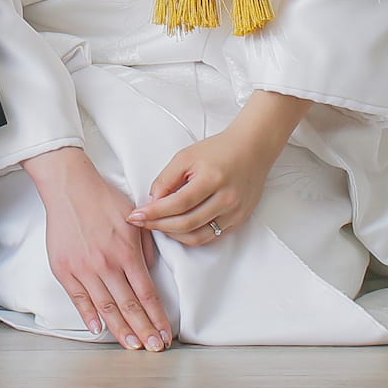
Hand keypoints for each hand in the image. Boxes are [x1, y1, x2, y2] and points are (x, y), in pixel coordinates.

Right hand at [22, 147, 170, 349]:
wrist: (69, 187)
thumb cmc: (103, 199)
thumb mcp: (134, 220)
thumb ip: (145, 248)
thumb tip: (149, 272)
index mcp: (127, 252)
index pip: (147, 294)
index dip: (157, 317)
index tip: (165, 333)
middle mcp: (106, 264)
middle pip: (129, 306)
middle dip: (144, 330)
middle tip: (154, 348)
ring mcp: (84, 268)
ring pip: (106, 307)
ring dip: (121, 330)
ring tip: (132, 346)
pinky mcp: (65, 269)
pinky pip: (79, 298)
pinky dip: (89, 316)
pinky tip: (98, 329)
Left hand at [131, 90, 305, 246]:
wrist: (252, 149)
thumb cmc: (217, 150)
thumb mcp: (186, 156)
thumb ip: (167, 178)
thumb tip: (152, 201)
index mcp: (212, 178)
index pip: (178, 204)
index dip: (154, 213)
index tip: (135, 216)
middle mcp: (226, 199)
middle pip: (186, 223)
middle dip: (159, 226)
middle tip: (142, 223)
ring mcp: (235, 212)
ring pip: (198, 236)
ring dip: (174, 235)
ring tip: (158, 226)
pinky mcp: (240, 220)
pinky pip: (211, 237)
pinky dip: (191, 236)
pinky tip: (178, 229)